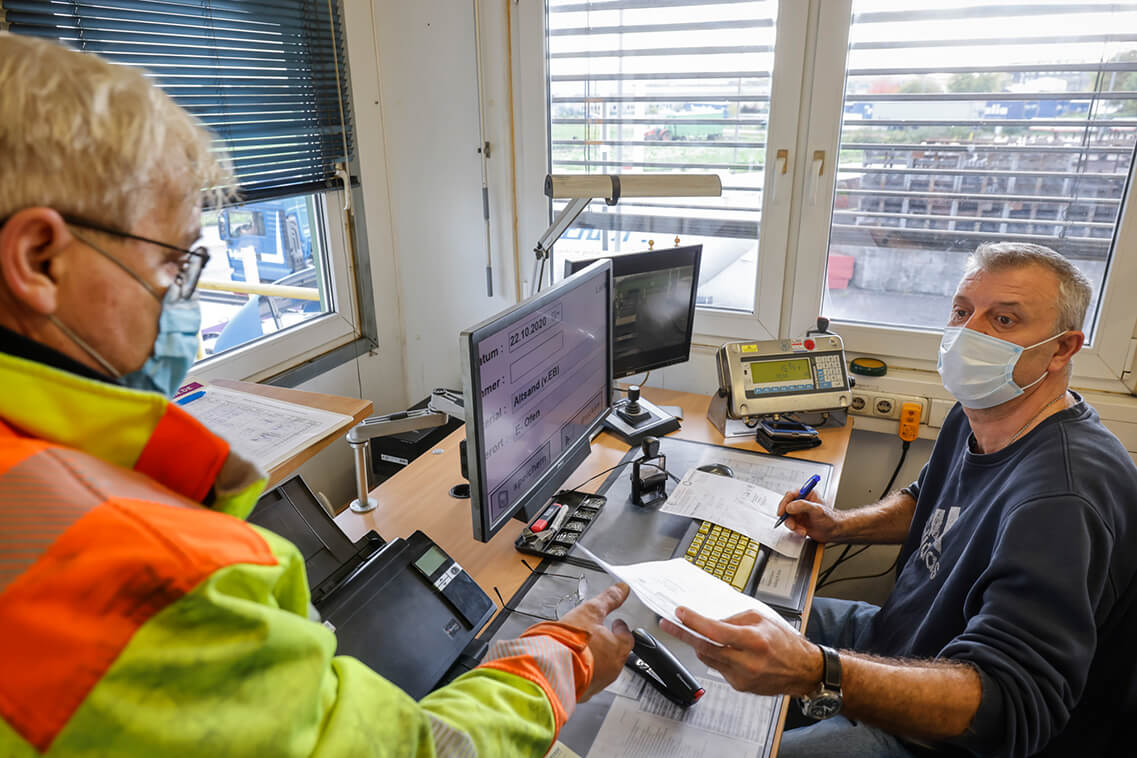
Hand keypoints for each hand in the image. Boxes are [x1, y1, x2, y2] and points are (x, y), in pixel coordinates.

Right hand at [556, 582, 634, 701]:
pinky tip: (572, 663)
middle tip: (600, 635)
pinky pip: (586, 681)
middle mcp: (611, 669)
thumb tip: (622, 589)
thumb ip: (608, 600)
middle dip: (608, 644)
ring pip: (602, 669)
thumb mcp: (590, 612)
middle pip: (616, 654)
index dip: (621, 629)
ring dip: (596, 659)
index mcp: (617, 649)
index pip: (628, 638)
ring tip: (583, 648)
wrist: (549, 669)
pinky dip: (582, 671)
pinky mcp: (582, 692)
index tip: (617, 623)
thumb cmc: (570, 643)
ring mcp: (597, 683)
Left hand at [659, 607, 822, 696]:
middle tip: (667, 625)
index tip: (679, 614)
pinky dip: (716, 657)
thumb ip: (734, 619)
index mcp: (753, 640)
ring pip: (707, 659)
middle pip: (704, 647)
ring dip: (699, 645)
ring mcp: (741, 676)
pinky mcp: (739, 686)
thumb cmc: (784, 643)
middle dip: (682, 634)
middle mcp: (747, 661)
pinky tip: (726, 651)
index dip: (693, 621)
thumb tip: (710, 621)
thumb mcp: (761, 619)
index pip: (714, 630)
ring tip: (697, 634)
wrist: (802, 670)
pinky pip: (718, 668)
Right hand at [777, 489, 842, 541]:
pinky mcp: (798, 521)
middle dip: (788, 517)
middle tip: (791, 524)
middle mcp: (801, 502)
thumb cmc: (830, 519)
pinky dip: (796, 530)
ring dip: (793, 525)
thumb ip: (802, 506)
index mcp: (807, 494)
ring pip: (787, 517)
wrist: (834, 532)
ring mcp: (799, 512)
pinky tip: (803, 531)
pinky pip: (791, 525)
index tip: (782, 511)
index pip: (790, 495)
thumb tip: (789, 506)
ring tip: (801, 529)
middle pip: (786, 507)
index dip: (784, 503)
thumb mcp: (817, 510)